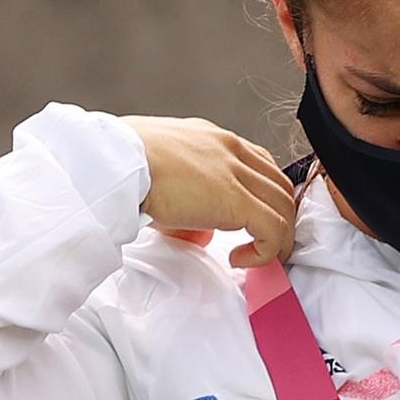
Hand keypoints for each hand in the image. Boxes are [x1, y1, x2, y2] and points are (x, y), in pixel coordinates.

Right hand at [119, 115, 296, 267]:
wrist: (116, 162)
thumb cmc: (122, 164)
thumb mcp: (160, 175)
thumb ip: (186, 199)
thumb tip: (202, 234)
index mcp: (212, 139)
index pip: (258, 163)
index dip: (264, 195)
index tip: (256, 221)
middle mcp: (230, 149)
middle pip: (278, 184)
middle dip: (279, 217)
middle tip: (266, 244)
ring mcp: (236, 172)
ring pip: (283, 206)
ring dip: (278, 237)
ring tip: (262, 259)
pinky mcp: (236, 200)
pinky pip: (273, 228)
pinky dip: (267, 250)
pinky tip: (242, 260)